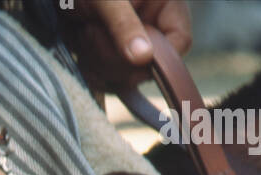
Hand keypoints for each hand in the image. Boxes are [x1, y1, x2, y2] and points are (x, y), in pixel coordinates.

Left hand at [67, 0, 191, 89]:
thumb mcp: (106, 0)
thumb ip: (124, 25)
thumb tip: (144, 58)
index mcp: (164, 4)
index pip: (180, 41)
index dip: (161, 59)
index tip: (135, 59)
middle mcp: (151, 25)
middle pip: (148, 67)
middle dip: (116, 57)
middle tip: (93, 31)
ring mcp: (132, 44)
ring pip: (124, 77)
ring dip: (98, 61)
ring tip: (84, 30)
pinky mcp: (113, 57)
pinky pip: (108, 81)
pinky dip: (91, 69)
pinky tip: (81, 46)